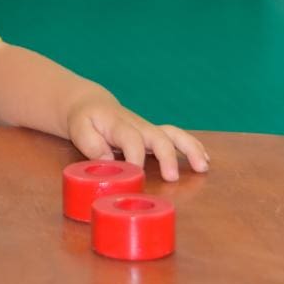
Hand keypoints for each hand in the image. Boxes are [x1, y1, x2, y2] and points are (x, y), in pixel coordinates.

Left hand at [65, 90, 208, 180]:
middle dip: (167, 156)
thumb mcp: (79, 129)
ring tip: (203, 167)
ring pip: (174, 134)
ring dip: (190, 149)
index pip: (130, 139)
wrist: (92, 105)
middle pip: (158, 136)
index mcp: (118, 124)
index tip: (135, 174)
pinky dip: (193, 147)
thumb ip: (92, 145)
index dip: (134, 157)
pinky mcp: (155, 135)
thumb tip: (110, 164)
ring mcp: (149, 130)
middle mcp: (138, 126)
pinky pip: (177, 138)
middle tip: (171, 178)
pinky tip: (204, 161)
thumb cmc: (85, 120)